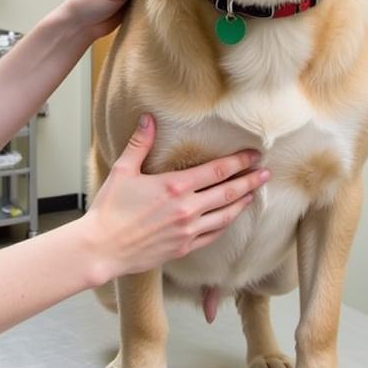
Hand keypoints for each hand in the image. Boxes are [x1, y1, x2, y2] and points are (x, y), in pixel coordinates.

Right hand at [82, 115, 269, 283]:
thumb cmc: (110, 210)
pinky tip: (230, 218)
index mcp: (174, 186)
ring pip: (225, 216)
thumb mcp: (123, 171)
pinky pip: (213, 235)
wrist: (101, 249)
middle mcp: (186, 209)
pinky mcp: (183, 248)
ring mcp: (187, 231)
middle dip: (250, 181)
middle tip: (266, 173)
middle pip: (228, 192)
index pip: (216, 171)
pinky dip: (225, 224)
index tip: (253, 155)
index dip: (238, 162)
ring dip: (242, 203)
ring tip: (254, 194)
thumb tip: (148, 119)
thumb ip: (140, 144)